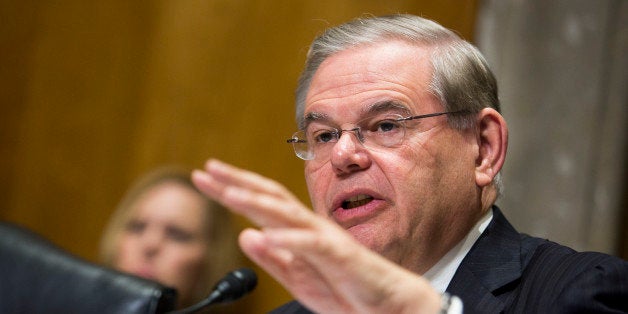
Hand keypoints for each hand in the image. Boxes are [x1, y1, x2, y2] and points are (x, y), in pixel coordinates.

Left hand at [192, 159, 441, 313]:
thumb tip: (244, 236)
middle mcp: (308, 226)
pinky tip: (265, 234)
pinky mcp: (339, 255)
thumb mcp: (298, 277)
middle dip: (237, 181)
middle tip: (208, 168)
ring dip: (256, 202)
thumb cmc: (344, 288)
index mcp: (297, 231)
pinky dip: (288, 238)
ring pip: (287, 213)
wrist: (386, 303)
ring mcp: (325, 238)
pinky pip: (311, 244)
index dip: (231, 188)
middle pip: (270, 196)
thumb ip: (272, 258)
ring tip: (228, 194)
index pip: (260, 202)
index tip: (204, 177)